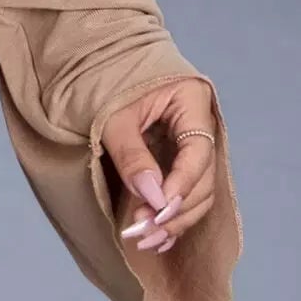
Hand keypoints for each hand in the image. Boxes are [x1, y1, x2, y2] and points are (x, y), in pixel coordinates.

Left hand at [100, 76, 217, 255]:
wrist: (96, 62)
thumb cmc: (105, 79)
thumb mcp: (114, 114)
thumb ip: (132, 154)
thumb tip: (153, 198)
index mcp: (191, 100)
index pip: (198, 151)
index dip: (182, 184)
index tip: (158, 209)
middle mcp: (200, 124)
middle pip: (203, 178)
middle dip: (176, 210)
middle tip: (144, 232)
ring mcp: (192, 143)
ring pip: (199, 192)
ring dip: (175, 220)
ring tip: (146, 239)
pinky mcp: (178, 159)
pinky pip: (186, 192)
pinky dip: (173, 216)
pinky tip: (159, 238)